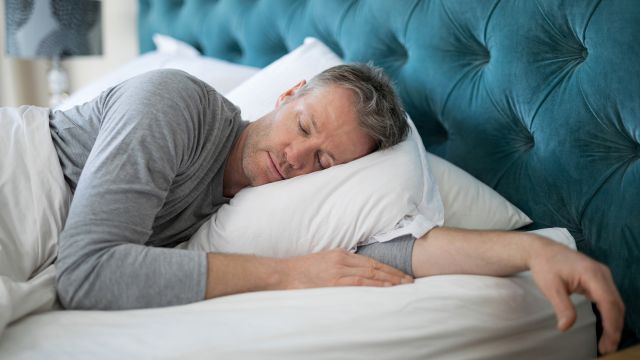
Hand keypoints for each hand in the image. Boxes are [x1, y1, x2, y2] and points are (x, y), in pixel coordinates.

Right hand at [282, 248, 413, 289]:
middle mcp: (342, 260)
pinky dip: (374, 285)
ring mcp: (338, 271)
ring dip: (389, 280)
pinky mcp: (333, 282)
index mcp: (341, 253)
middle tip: (409, 280)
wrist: (284, 274)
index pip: (371, 261)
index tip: (401, 273)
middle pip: (374, 267)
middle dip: (394, 274)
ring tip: (403, 285)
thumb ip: (340, 264)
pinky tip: (386, 288)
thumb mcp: (324, 260)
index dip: (388, 267)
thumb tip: (356, 270)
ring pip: (370, 274)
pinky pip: (359, 283)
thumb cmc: (302, 270)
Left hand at [527, 237, 624, 354]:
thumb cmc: (546, 266)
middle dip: (614, 327)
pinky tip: (607, 328)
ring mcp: (603, 276)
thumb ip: (562, 307)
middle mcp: (602, 273)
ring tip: (608, 342)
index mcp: (591, 273)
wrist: (543, 251)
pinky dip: (610, 314)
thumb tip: (565, 327)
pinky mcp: (600, 280)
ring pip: (615, 303)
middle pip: (616, 304)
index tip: (609, 341)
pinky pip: (610, 299)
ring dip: (614, 323)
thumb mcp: (551, 288)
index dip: (611, 323)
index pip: (608, 301)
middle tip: (608, 348)